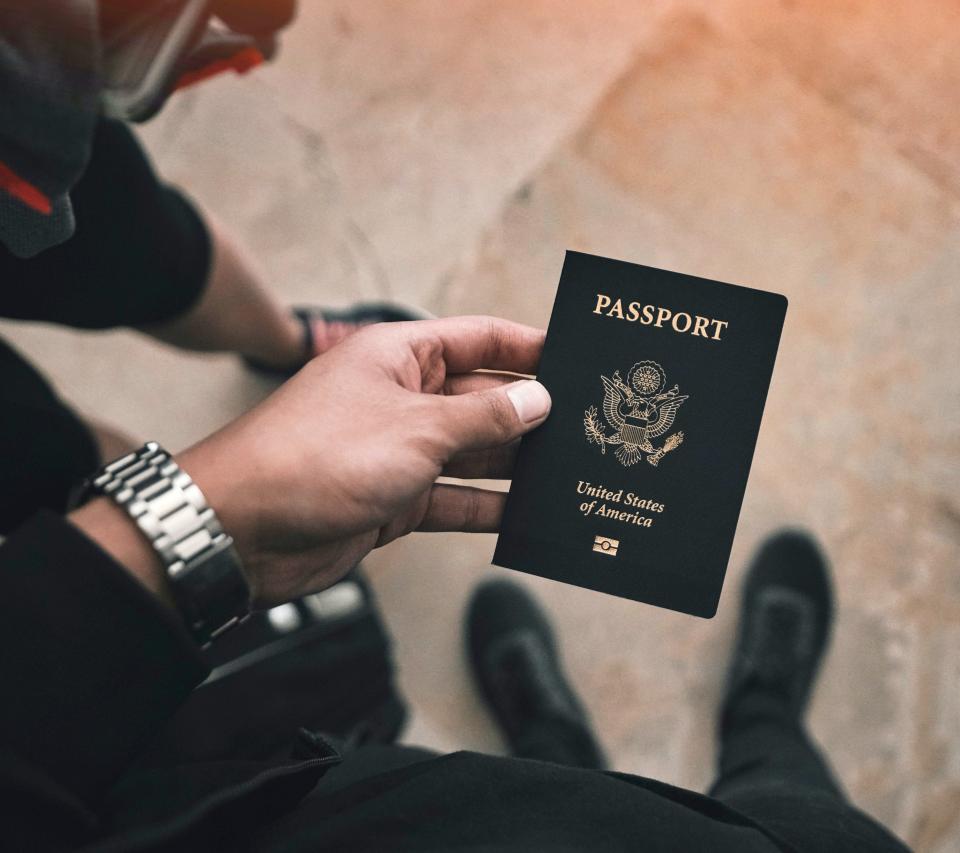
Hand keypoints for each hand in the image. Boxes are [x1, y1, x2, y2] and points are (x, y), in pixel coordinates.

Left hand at [176, 316, 549, 604]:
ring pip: (473, 452)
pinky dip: (487, 507)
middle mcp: (402, 398)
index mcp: (401, 356)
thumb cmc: (314, 458)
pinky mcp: (392, 499)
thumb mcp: (416, 429)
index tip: (578, 358)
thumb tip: (538, 399)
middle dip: (531, 413)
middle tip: (588, 427)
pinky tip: (526, 515)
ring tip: (570, 473)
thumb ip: (484, 416)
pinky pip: (454, 498)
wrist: (239, 530)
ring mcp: (397, 450)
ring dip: (515, 464)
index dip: (529, 348)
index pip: (481, 339)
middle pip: (482, 398)